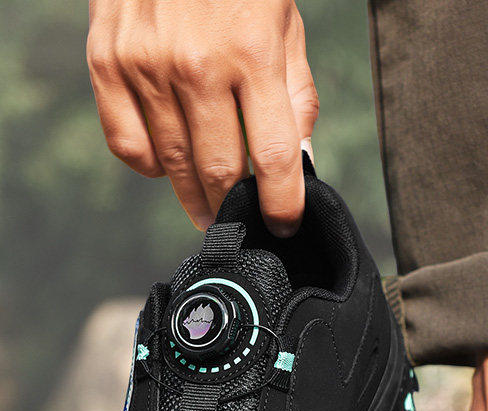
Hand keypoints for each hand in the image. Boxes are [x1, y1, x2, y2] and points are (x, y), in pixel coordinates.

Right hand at [86, 0, 317, 234]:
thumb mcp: (284, 28)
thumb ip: (295, 98)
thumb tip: (301, 163)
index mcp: (252, 53)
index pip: (274, 157)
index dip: (283, 204)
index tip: (285, 226)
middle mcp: (197, 64)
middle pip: (222, 171)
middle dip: (237, 209)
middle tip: (242, 222)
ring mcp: (146, 64)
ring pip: (175, 166)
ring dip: (196, 198)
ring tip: (210, 211)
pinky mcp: (107, 62)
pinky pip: (128, 145)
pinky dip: (151, 166)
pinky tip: (169, 165)